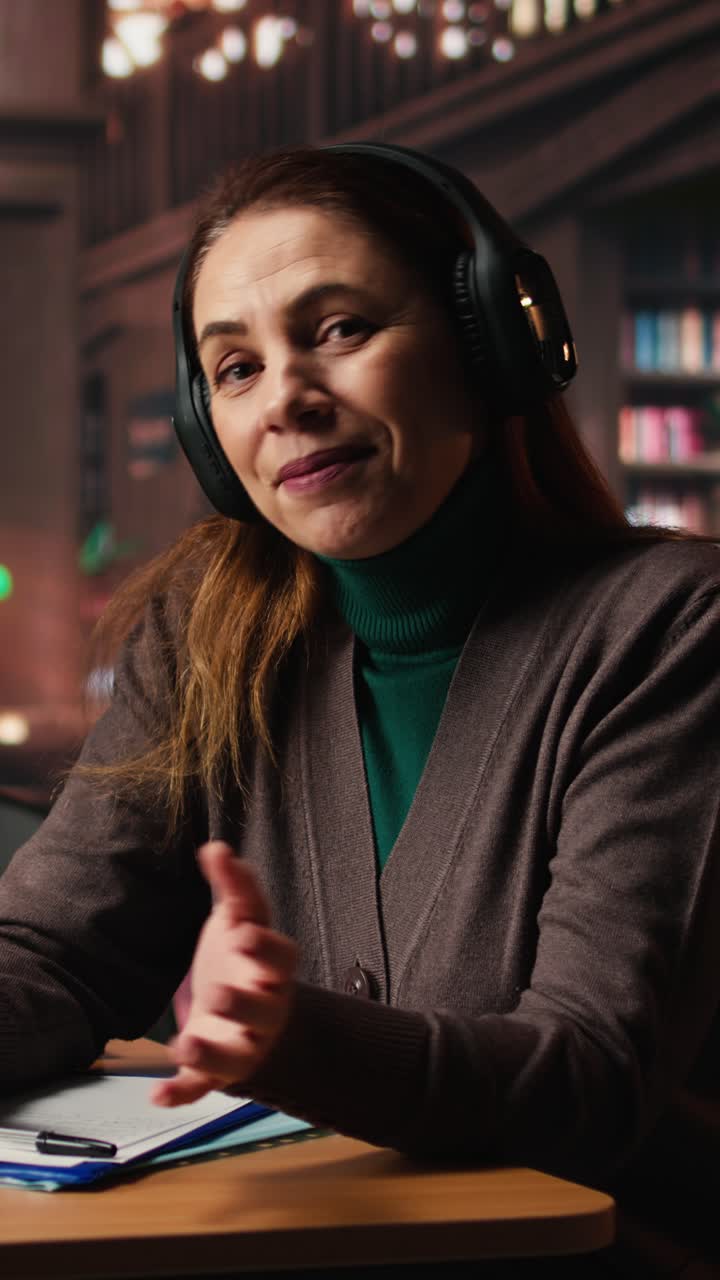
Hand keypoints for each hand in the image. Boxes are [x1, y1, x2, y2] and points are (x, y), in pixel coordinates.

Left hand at [151, 841, 296, 1107]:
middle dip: (243, 1002)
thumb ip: (233, 887)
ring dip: (212, 1051)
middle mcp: (266, 1007)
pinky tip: (156, 1095)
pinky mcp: (218, 1069)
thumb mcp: (241, 922)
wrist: (250, 1017)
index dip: (266, 948)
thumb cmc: (244, 962)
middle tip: (219, 992)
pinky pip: (203, 1085)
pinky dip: (181, 1093)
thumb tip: (215, 846)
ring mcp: (244, 1041)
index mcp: (273, 968)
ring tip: (185, 1043)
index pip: (282, 957)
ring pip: (237, 1054)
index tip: (245, 935)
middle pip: (263, 1009)